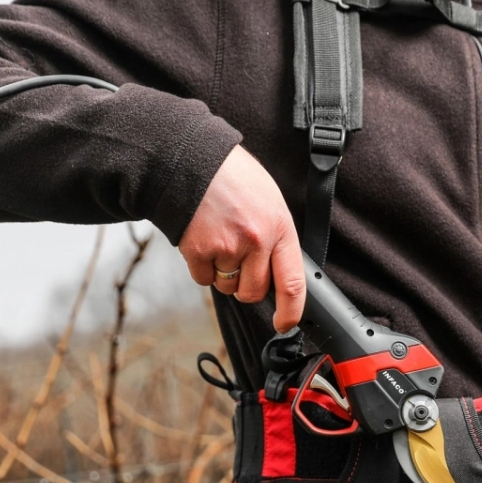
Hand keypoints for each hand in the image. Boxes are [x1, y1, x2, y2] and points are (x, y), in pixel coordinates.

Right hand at [178, 146, 305, 331]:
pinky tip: (203, 240)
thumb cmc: (231, 178)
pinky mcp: (200, 251)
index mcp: (279, 228)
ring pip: (227, 286)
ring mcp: (228, 247)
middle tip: (238, 259)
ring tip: (219, 239)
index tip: (285, 322)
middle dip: (246, 286)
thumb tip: (278, 274)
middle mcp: (256, 240)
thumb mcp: (269, 201)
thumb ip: (276, 237)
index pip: (292, 282)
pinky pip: (203, 279)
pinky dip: (202, 267)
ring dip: (222, 274)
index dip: (291, 311)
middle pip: (254, 292)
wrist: (189, 159)